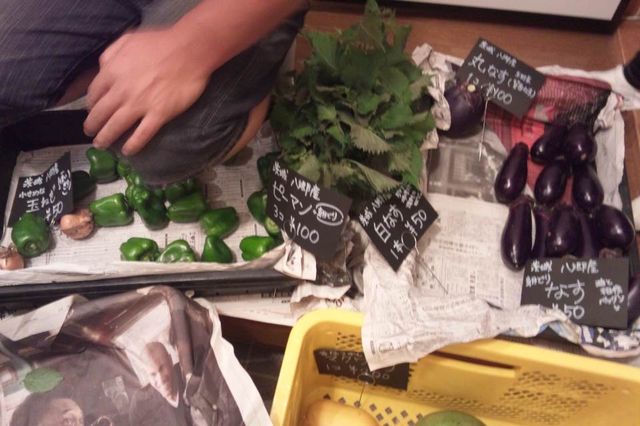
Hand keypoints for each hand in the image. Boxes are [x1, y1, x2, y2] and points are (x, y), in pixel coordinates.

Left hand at [84, 28, 209, 155]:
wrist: (189, 50)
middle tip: (91, 133)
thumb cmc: (161, 42)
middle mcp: (121, 91)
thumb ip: (110, 54)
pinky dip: (133, 145)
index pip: (94, 94)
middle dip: (92, 126)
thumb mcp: (127, 39)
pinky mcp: (159, 114)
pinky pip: (142, 134)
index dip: (91, 105)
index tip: (92, 111)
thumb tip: (102, 69)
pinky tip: (128, 151)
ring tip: (101, 145)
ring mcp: (140, 105)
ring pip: (116, 126)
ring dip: (106, 138)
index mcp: (112, 72)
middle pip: (100, 114)